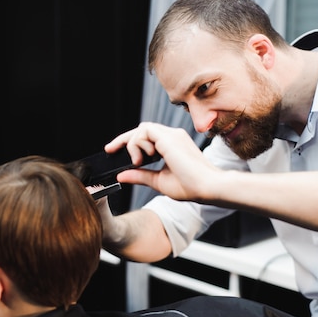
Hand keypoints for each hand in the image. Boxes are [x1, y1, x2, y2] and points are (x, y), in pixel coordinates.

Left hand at [104, 122, 219, 201]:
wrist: (207, 187)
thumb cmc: (190, 186)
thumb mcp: (158, 181)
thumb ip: (140, 176)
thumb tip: (121, 174)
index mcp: (172, 145)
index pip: (147, 136)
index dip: (130, 142)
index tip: (114, 151)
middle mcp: (173, 137)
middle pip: (142, 129)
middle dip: (123, 139)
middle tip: (109, 149)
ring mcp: (172, 135)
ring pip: (142, 129)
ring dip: (133, 145)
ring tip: (138, 162)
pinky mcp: (169, 137)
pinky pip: (144, 131)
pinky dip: (137, 143)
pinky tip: (141, 159)